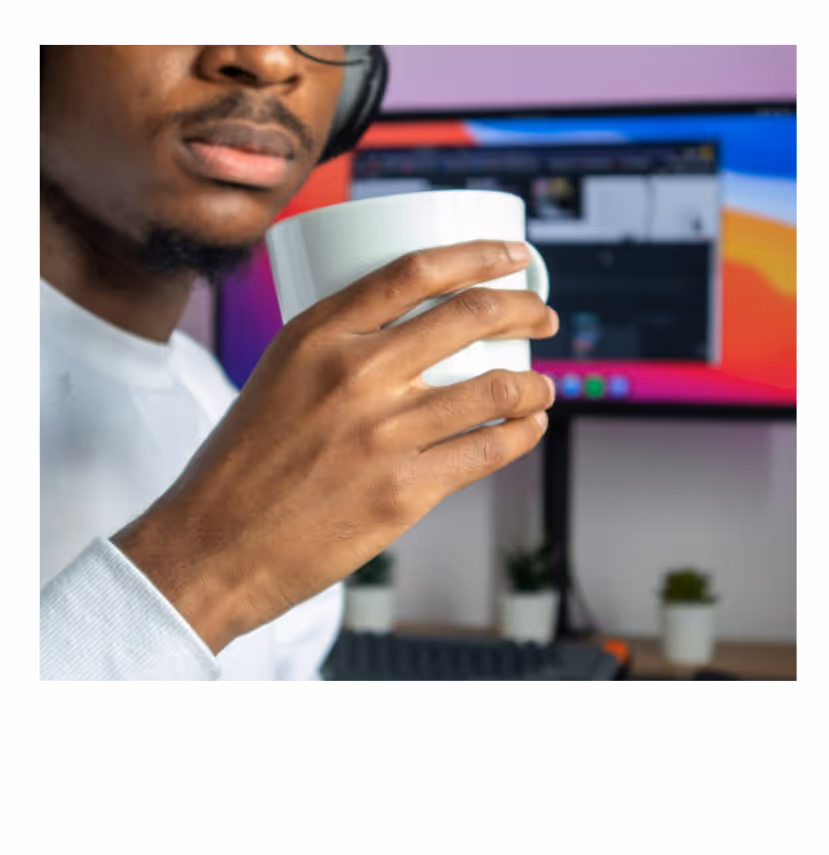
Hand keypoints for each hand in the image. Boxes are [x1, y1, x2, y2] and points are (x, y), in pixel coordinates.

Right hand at [114, 240, 558, 652]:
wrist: (213, 545)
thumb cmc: (243, 463)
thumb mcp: (277, 376)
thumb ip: (338, 350)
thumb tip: (410, 337)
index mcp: (316, 335)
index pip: (415, 271)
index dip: (479, 256)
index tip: (513, 257)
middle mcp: (355, 374)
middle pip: (469, 318)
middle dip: (524, 309)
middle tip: (541, 316)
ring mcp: (383, 434)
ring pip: (494, 389)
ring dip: (534, 384)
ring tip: (541, 387)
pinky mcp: (403, 493)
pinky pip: (487, 452)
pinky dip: (523, 435)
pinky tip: (529, 428)